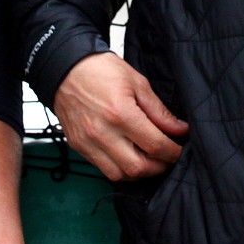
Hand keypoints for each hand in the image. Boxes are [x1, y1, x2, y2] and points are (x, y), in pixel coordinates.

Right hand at [53, 53, 188, 181]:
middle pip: (138, 168)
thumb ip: (159, 111)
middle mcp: (102, 132)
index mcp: (121, 113)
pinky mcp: (78, 146)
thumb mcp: (137, 82)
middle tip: (166, 157)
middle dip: (158, 167)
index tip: (179, 149)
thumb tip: (179, 130)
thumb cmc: (100, 70)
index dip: (173, 151)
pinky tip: (126, 155)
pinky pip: (102, 169)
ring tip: (147, 158)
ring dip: (138, 171)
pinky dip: (119, 168)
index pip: (155, 145)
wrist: (65, 67)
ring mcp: (88, 142)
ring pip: (119, 175)